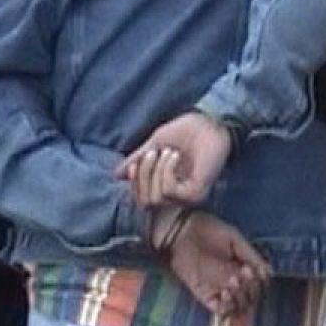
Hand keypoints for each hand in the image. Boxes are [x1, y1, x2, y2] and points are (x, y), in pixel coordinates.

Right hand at [116, 112, 231, 206]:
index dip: (134, 185)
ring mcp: (188, 197)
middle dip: (144, 176)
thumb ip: (138, 160)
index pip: (142, 201)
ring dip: (156, 171)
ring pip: (156, 198)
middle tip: (153, 154)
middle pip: (146, 203)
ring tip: (168, 152)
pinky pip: (169, 191)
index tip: (134, 164)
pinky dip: (167, 171)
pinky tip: (175, 156)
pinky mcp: (197, 193)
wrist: (208, 121)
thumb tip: (117, 174)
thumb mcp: (155, 144)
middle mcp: (178, 196)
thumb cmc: (186, 131)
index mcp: (167, 186)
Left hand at [157, 208, 271, 316]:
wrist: (182, 231)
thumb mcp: (234, 238)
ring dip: (241, 298)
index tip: (254, 270)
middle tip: (244, 272)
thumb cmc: (208, 229)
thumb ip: (251, 255)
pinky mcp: (204, 295)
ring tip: (233, 281)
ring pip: (239, 308)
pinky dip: (227, 307)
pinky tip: (225, 292)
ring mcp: (219, 290)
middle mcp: (233, 283)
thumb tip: (269, 272)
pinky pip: (220, 311)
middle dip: (251, 289)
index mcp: (242, 269)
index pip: (259, 287)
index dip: (260, 283)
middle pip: (251, 299)